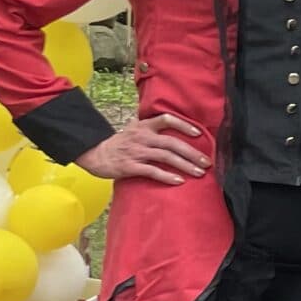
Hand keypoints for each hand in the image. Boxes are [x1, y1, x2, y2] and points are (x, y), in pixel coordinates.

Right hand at [79, 114, 207, 184]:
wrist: (93, 153)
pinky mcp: (130, 166)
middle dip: (192, 153)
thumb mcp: (133, 130)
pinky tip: (179, 181)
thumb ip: (151, 129)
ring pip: (165, 157)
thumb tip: (174, 129)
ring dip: (185, 165)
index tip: (198, 134)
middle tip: (207, 162)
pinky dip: (167, 176)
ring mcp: (136, 152)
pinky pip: (152, 171)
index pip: (166, 119)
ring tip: (199, 173)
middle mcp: (142, 137)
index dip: (184, 125)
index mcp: (143, 126)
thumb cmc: (118, 144)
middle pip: (172, 143)